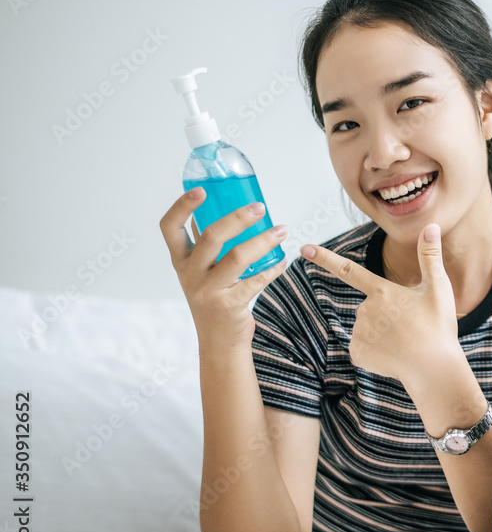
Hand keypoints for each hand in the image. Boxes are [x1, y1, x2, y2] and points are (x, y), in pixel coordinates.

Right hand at [159, 188, 287, 350]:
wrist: (219, 342)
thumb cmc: (214, 299)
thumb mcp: (200, 272)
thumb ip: (206, 245)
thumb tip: (223, 209)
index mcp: (180, 260)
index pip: (170, 228)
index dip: (182, 206)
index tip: (202, 190)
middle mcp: (190, 274)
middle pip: (210, 237)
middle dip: (238, 218)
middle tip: (260, 208)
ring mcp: (208, 291)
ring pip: (236, 257)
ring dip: (263, 240)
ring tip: (281, 230)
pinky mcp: (229, 305)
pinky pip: (255, 281)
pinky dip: (272, 268)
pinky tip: (281, 261)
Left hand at [300, 223, 462, 385]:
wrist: (434, 369)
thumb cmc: (438, 327)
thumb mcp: (438, 288)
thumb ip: (429, 256)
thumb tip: (431, 226)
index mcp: (381, 291)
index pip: (348, 270)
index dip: (325, 259)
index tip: (304, 249)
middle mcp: (364, 310)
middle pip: (370, 307)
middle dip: (386, 314)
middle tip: (412, 326)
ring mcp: (359, 334)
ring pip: (367, 328)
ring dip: (382, 333)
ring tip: (405, 342)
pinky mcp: (358, 354)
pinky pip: (364, 347)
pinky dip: (377, 351)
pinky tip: (394, 355)